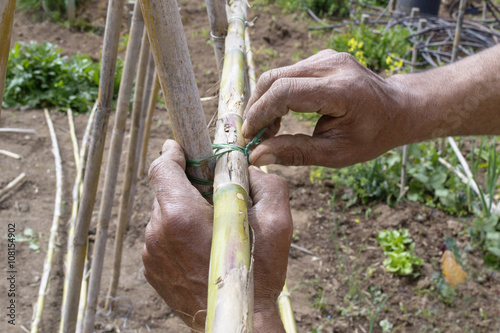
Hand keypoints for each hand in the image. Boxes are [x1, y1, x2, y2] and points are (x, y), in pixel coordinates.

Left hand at [143, 140, 291, 331]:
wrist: (236, 323)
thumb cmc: (257, 275)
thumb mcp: (277, 222)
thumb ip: (265, 183)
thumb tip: (247, 168)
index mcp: (181, 215)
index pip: (163, 168)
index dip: (174, 152)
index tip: (183, 148)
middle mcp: (158, 232)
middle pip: (165, 190)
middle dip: (187, 184)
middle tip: (214, 193)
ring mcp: (151, 253)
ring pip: (164, 214)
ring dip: (184, 210)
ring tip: (212, 227)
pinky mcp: (152, 269)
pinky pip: (162, 237)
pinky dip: (178, 233)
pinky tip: (202, 247)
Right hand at [242, 49, 410, 167]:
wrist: (398, 109)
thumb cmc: (372, 135)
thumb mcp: (336, 153)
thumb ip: (296, 152)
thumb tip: (257, 155)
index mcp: (340, 90)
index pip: (284, 92)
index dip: (260, 114)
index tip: (249, 137)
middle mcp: (332, 65)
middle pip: (274, 79)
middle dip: (256, 109)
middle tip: (254, 136)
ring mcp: (327, 57)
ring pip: (277, 75)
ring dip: (264, 103)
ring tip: (268, 131)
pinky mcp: (322, 57)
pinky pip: (287, 74)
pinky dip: (276, 95)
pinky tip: (280, 116)